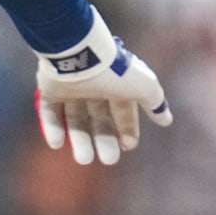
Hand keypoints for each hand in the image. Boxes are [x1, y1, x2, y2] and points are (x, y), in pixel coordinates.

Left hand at [34, 9, 172, 165]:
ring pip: (75, 119)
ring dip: (79, 140)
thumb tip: (166, 119)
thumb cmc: (115, 71)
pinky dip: (53, 128)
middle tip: (109, 160)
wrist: (80, 54)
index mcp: (116, 85)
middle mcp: (94, 87)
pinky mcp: (49, 88)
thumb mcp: (144, 86)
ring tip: (83, 160)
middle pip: (99, 119)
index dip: (127, 128)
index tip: (128, 146)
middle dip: (105, 140)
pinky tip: (57, 144)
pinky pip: (50, 111)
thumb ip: (155, 102)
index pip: (123, 111)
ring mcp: (70, 88)